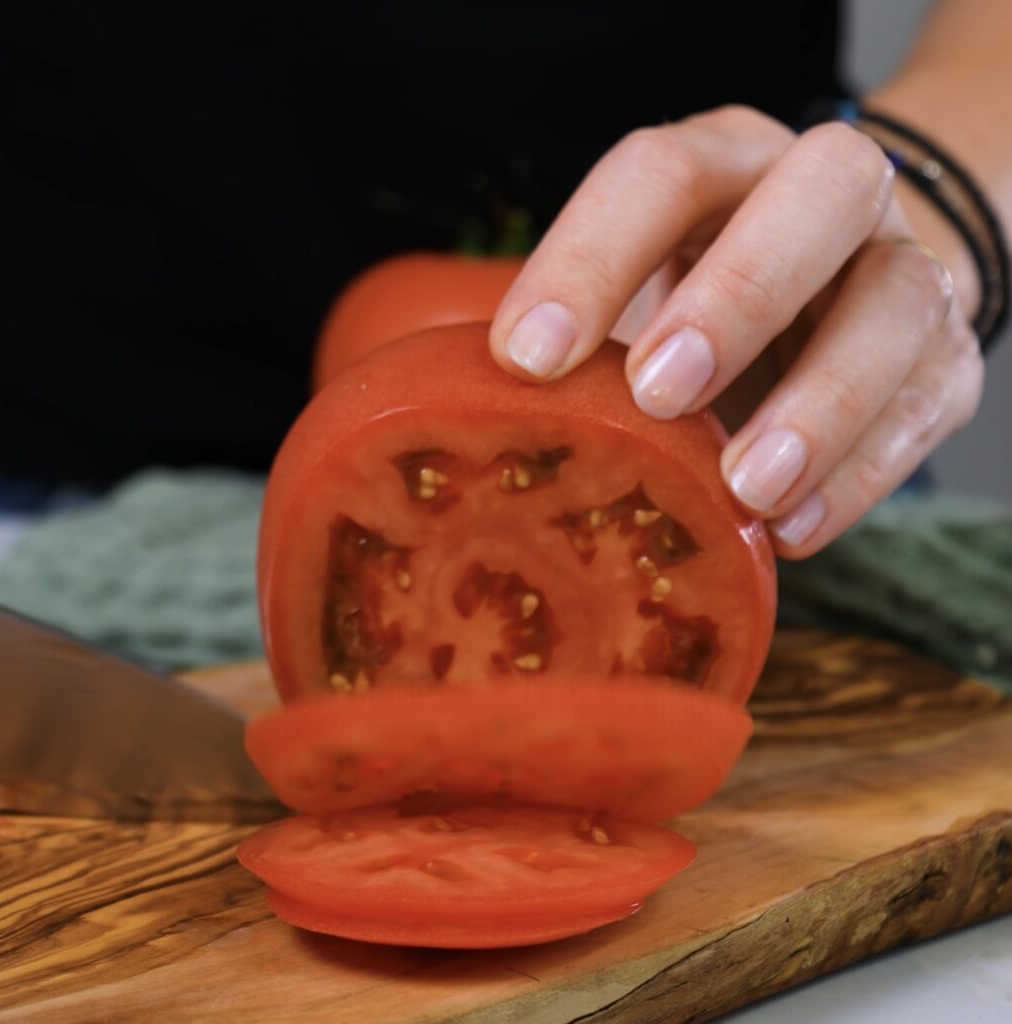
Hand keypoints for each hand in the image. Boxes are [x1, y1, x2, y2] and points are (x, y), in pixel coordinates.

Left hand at [488, 106, 983, 557]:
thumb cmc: (704, 299)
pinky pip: (925, 406)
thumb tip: (476, 431)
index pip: (661, 174)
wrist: (842, 289)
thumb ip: (580, 343)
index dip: (589, 259)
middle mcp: (823, 196)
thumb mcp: (639, 293)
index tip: (524, 360)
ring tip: (746, 487)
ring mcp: (898, 271)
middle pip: (815, 195)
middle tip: (660, 394)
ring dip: (819, 401)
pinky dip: (862, 474)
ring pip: (894, 305)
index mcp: (725, 165)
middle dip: (736, 295)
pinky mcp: (945, 359)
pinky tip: (793, 530)